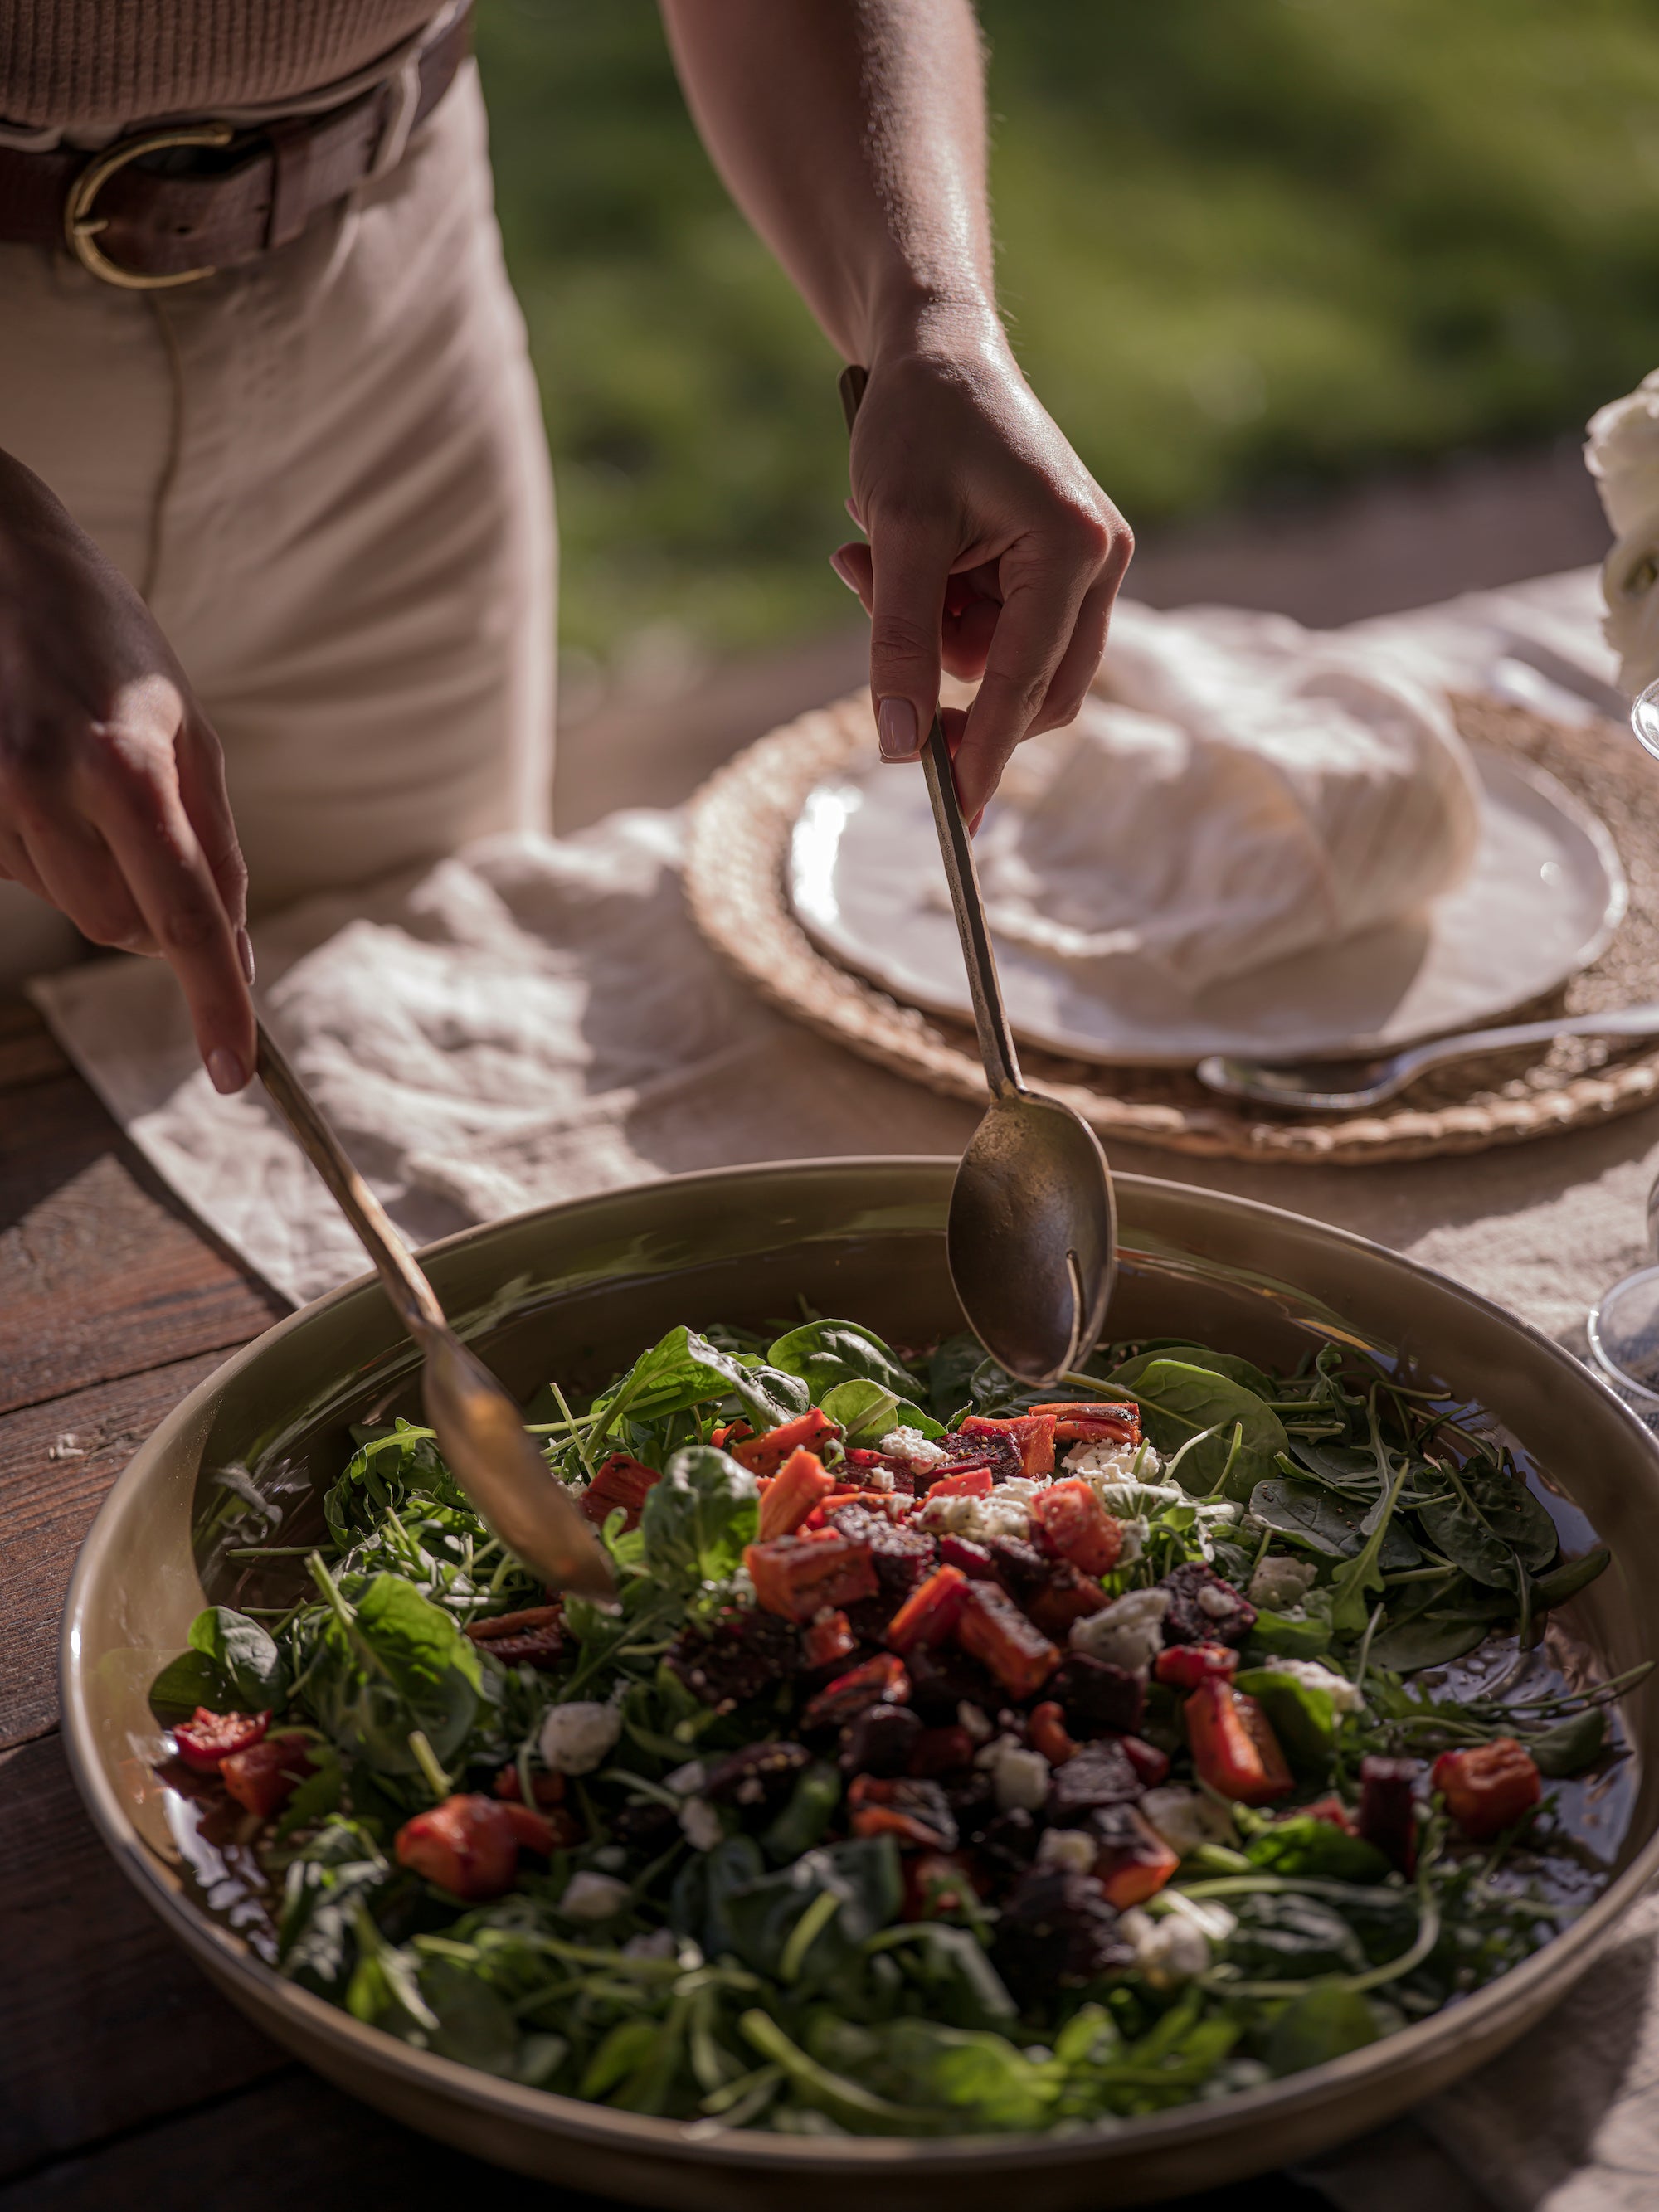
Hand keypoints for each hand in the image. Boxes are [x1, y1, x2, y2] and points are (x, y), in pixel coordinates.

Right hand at [0, 455, 254, 1090]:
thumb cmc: (110, 642)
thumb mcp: (190, 730)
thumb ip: (215, 845)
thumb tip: (234, 950)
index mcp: (125, 768)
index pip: (184, 920)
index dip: (214, 1003)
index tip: (235, 1072)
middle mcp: (45, 789)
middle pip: (121, 929)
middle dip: (155, 920)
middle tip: (159, 846)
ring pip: (68, 903)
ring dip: (97, 872)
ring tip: (85, 779)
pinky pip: (22, 871)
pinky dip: (48, 849)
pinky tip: (39, 776)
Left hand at [830, 318, 1132, 821]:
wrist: (933, 346)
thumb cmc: (918, 422)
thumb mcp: (896, 532)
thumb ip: (899, 641)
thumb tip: (901, 747)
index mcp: (1074, 548)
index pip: (1026, 683)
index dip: (986, 754)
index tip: (956, 819)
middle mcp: (1099, 561)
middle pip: (1033, 691)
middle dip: (948, 682)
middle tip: (880, 675)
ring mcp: (1085, 565)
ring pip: (1005, 664)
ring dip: (931, 638)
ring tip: (869, 562)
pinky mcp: (1056, 566)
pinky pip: (997, 631)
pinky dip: (940, 616)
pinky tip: (896, 557)